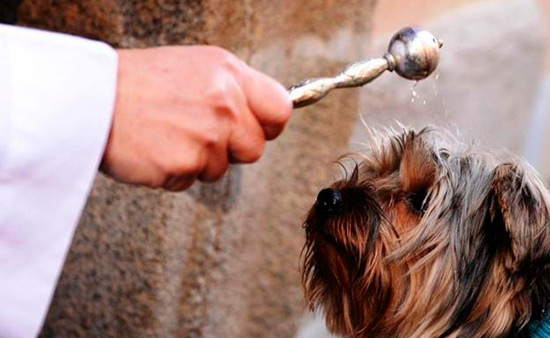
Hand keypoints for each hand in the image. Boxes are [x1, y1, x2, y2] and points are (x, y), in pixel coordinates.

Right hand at [100, 46, 291, 190]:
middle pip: (255, 148)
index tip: (256, 128)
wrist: (90, 97)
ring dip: (198, 161)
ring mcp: (205, 137)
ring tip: (168, 136)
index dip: (268, 124)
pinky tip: (155, 149)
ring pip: (221, 168)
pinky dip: (174, 173)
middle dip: (231, 149)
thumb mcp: (195, 67)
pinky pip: (190, 181)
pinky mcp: (183, 165)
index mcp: (229, 74)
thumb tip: (261, 112)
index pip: (280, 109)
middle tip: (199, 134)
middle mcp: (223, 104)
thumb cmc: (138, 82)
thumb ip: (233, 89)